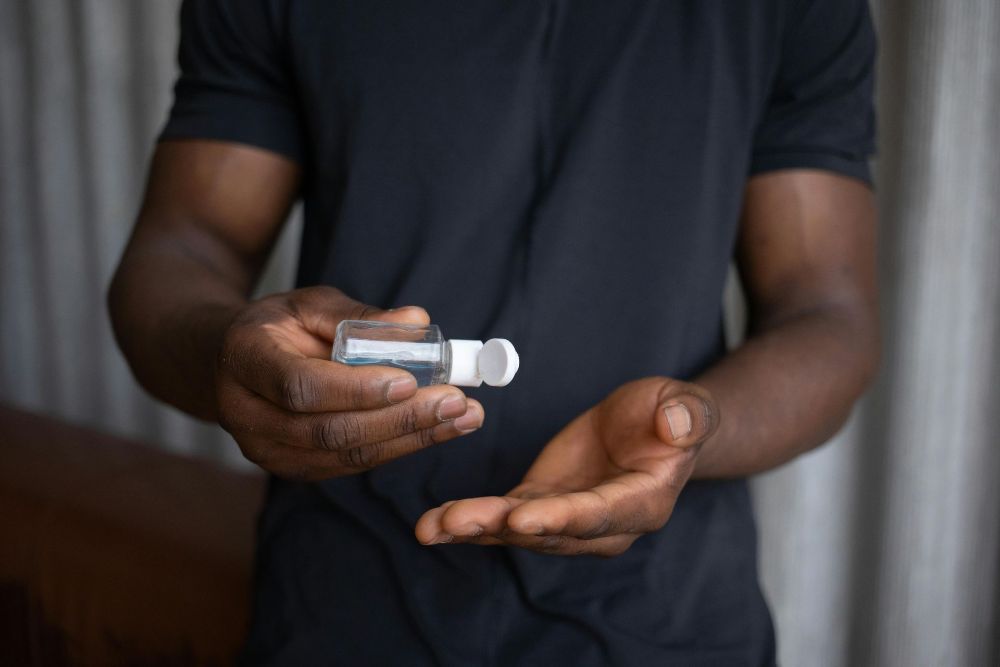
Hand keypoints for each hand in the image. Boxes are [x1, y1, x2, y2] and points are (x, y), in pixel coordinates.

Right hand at [215, 286, 482, 479]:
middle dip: (400, 419)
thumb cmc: (277, 327)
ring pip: (345, 455)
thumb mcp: (310, 304)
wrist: (229, 365)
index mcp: (245, 360)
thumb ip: (360, 316)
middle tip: (456, 401)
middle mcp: (247, 414)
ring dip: (411, 438)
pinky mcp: (295, 468)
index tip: (409, 380)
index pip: (300, 386)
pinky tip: (440, 428)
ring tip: (464, 417)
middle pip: (328, 431)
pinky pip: (351, 464)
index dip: (356, 388)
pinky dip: (400, 446)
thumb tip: (419, 322)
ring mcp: (268, 450)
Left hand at [415, 378, 716, 555]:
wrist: (653, 426)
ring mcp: (569, 518)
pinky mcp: (542, 504)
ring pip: (520, 529)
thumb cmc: (672, 414)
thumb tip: (678, 424)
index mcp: (642, 502)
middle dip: (501, 528)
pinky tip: (435, 521)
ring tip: (431, 526)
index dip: (560, 518)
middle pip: (549, 531)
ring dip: (475, 528)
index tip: (521, 519)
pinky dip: (471, 519)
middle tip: (456, 523)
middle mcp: (603, 524)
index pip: (598, 515)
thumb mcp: (685, 406)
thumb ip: (686, 417)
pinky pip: (505, 516)